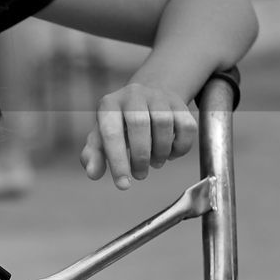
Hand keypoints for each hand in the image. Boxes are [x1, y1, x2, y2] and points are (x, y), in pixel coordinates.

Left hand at [81, 82, 196, 188]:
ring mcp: (158, 96)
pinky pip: (186, 126)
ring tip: (154, 163)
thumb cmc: (119, 124)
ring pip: (164, 123)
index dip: (117, 161)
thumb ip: (94, 155)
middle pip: (139, 124)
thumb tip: (92, 173)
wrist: (145, 98)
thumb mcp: (101, 136)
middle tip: (140, 174)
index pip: (111, 132)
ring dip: (161, 151)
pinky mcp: (179, 103)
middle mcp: (133, 95)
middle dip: (141, 156)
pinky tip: (170, 153)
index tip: (123, 184)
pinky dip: (180, 146)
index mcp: (109, 105)